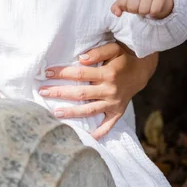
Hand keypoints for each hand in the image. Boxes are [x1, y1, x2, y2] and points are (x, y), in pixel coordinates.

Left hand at [39, 43, 157, 138]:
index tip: (47, 72)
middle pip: (80, 93)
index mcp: (107, 74)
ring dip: (72, 113)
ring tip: (55, 113)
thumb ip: (97, 52)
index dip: (62, 73)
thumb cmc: (124, 56)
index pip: (79, 73)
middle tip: (42, 92)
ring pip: (90, 110)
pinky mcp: (118, 111)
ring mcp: (114, 103)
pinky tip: (87, 138)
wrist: (143, 69)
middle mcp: (110, 90)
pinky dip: (99, 132)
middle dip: (60, 93)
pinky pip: (108, 125)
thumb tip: (81, 58)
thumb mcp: (113, 48)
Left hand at [111, 0, 173, 18]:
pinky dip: (153, 13)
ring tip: (146, 7)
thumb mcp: (125, 1)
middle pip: (132, 7)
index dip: (125, 7)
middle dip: (135, 11)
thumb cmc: (137, 0)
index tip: (130, 4)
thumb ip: (116, 7)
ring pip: (143, 10)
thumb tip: (117, 14)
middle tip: (139, 6)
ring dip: (144, 13)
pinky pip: (154, 11)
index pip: (121, 3)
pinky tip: (153, 8)